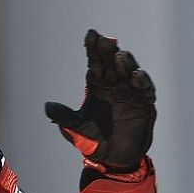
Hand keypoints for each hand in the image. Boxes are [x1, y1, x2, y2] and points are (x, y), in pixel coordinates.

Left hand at [45, 29, 155, 171]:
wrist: (113, 158)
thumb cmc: (92, 140)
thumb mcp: (74, 128)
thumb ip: (63, 116)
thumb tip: (48, 106)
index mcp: (97, 86)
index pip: (95, 63)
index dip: (93, 49)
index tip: (90, 34)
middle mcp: (115, 86)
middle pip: (112, 64)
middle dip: (109, 52)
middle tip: (104, 40)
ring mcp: (131, 93)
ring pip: (130, 73)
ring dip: (126, 64)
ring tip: (120, 55)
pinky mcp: (145, 104)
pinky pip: (145, 91)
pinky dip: (142, 82)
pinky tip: (136, 75)